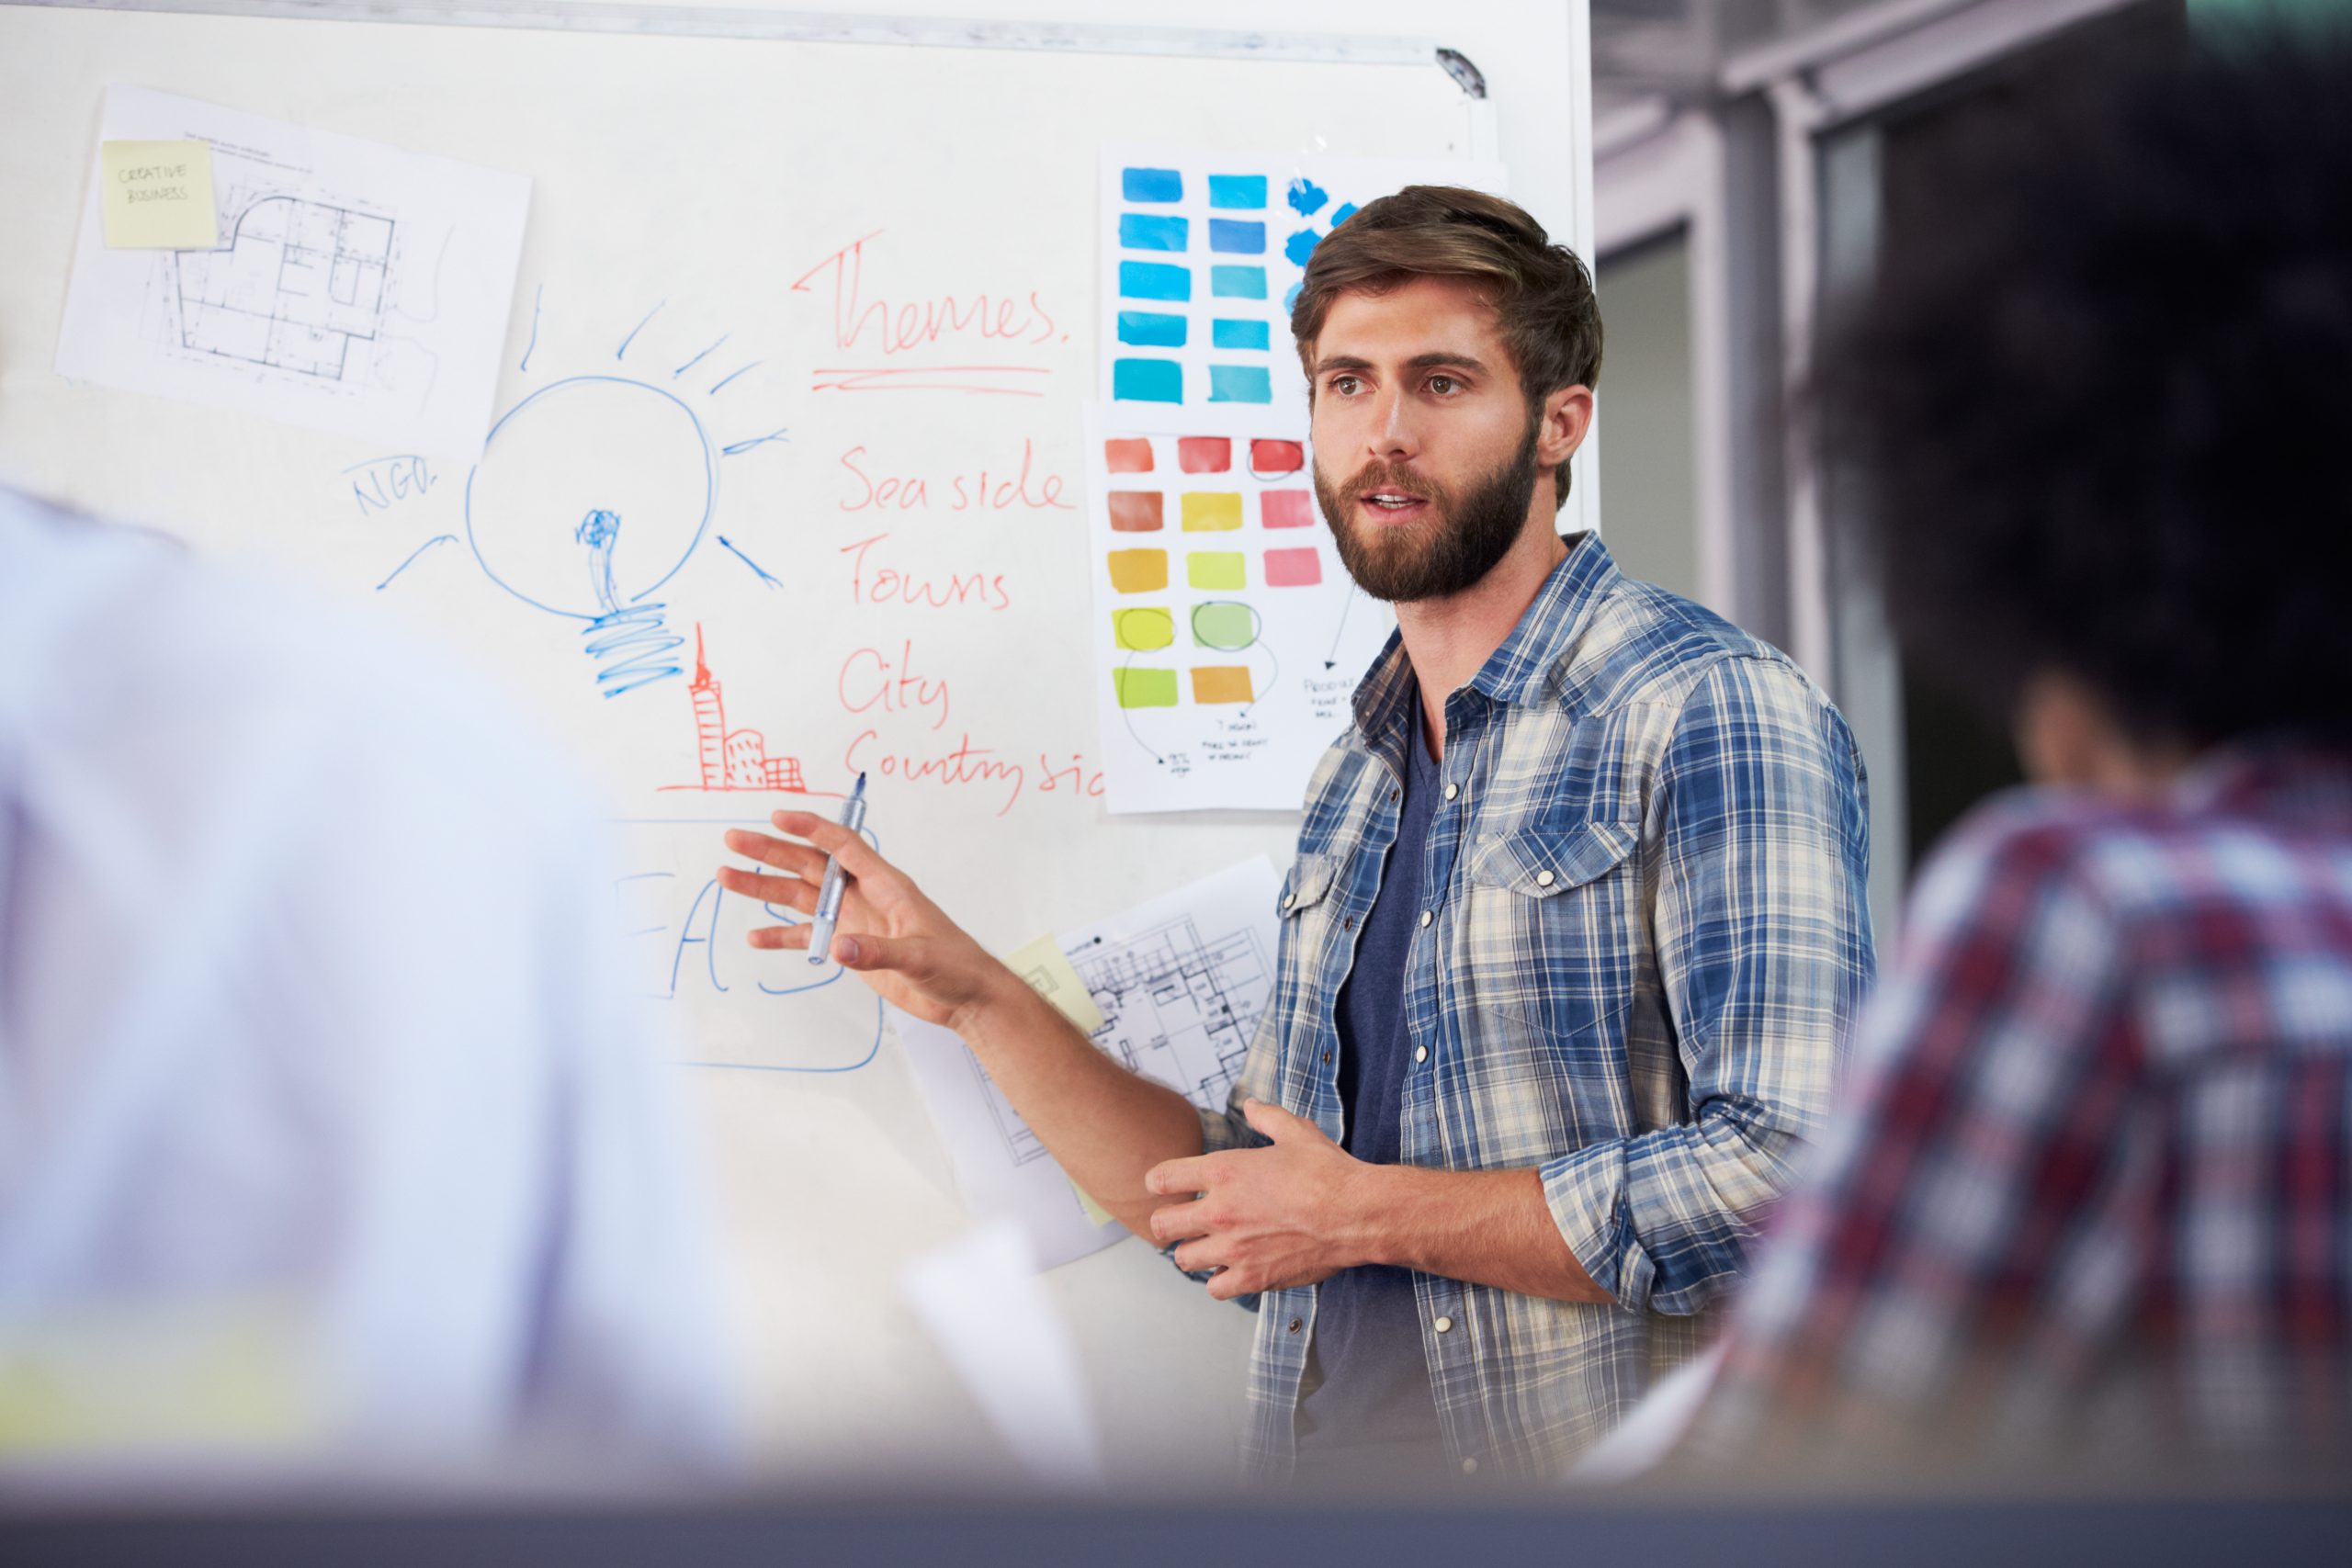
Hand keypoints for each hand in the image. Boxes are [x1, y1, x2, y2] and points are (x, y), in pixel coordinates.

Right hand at [718, 811, 1013, 1029]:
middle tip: (733, 840)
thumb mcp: (920, 957)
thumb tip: (839, 948)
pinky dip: (782, 936)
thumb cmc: (955, 965)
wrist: (965, 998)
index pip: (842, 846)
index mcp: (886, 884)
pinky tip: (755, 937)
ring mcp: (855, 920)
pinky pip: (808, 936)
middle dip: (772, 851)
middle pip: (810, 866)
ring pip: (802, 897)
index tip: (777, 816)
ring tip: (728, 877)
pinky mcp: (850, 946)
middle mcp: (865, 895)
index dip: (810, 828)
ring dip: (766, 887)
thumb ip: (878, 952)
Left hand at [1143, 1099, 1375, 1301]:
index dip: (1159, 1182)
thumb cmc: (1328, 1173)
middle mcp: (1220, 1211)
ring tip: (1209, 1247)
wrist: (1356, 1214)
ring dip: (1193, 1252)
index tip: (1166, 1186)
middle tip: (1181, 1222)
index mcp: (1224, 1170)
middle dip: (1167, 1222)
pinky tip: (1233, 1269)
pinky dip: (1220, 1281)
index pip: (1161, 1179)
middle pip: (1161, 1225)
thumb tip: (1250, 1106)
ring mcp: (1234, 1248)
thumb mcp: (1295, 1131)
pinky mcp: (1252, 1277)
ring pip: (1184, 1259)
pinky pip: (1215, 1288)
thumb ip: (1266, 1117)